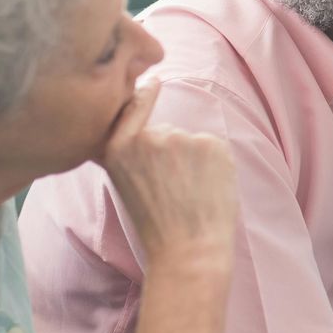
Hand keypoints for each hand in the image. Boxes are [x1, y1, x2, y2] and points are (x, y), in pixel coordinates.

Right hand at [101, 78, 237, 267]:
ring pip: (190, 141)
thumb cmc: (156, 226)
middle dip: (171, 153)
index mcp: (117, 148)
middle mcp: (147, 137)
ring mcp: (181, 138)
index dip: (143, 94)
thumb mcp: (123, 184)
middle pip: (165, 132)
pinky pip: (213, 147)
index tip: (153, 82)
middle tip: (173, 191)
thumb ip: (128, 152)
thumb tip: (142, 121)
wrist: (189, 251)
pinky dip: (214, 165)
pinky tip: (208, 190)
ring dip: (193, 159)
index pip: (131, 106)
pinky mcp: (212, 143)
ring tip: (190, 194)